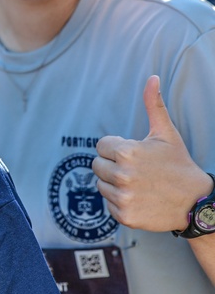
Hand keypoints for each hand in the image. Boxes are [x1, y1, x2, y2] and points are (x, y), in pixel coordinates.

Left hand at [93, 75, 212, 231]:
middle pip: (96, 166)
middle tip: (136, 170)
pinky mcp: (124, 216)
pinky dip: (120, 203)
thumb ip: (153, 105)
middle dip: (112, 165)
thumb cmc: (178, 164)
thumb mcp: (166, 133)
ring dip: (114, 184)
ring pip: (100, 185)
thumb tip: (151, 77)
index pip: (100, 146)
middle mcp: (121, 175)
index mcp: (126, 152)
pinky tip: (139, 199)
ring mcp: (122, 197)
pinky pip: (108, 205)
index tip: (134, 154)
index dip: (116, 148)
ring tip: (138, 184)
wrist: (196, 202)